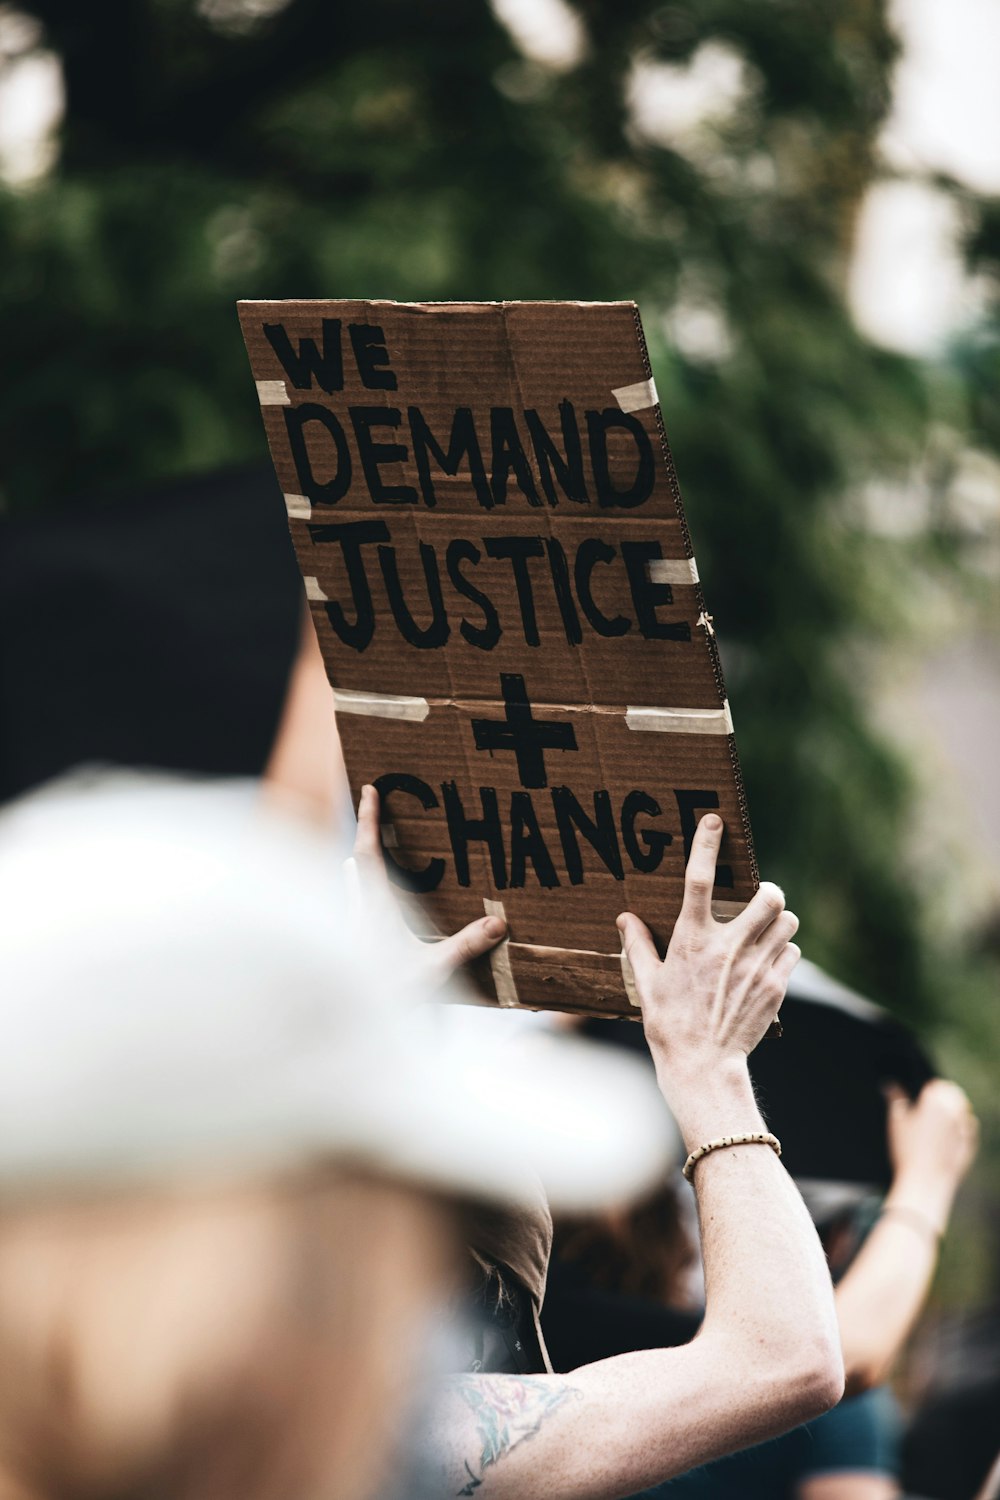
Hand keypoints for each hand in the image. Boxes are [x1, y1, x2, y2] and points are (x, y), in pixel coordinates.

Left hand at [349, 783, 506, 989]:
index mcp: (374, 908)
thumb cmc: (384, 995)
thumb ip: (465, 946)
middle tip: (374, 820)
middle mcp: (357, 914)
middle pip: (356, 866)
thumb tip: (498, 922)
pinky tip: (374, 917)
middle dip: (365, 841)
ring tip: (368, 863)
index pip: (368, 852)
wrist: (344, 1027)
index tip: (370, 789)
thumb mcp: (431, 969)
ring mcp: (350, 933)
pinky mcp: (351, 950)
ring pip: (351, 891)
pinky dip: (363, 901)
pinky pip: (356, 914)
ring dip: (360, 873)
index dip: (369, 819)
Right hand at [617, 814, 799, 1081]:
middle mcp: (728, 948)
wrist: (703, 1066)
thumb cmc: (669, 1023)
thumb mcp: (647, 982)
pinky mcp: (775, 986)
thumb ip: (639, 945)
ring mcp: (756, 967)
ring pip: (787, 921)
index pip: (699, 881)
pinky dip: (784, 951)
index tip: (713, 821)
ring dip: (779, 921)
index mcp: (692, 940)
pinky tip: (767, 963)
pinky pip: (792, 952)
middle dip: (768, 891)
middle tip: (758, 899)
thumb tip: (626, 919)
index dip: (706, 846)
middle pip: (768, 896)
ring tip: (765, 930)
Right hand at [886, 1079, 978, 1209]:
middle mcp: (954, 1108)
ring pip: (960, 1111)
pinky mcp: (971, 1142)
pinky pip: (967, 1129)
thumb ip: (895, 1099)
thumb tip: (890, 1085)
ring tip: (935, 1129)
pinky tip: (945, 1141)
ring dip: (952, 1114)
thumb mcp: (896, 1122)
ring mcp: (965, 1125)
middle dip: (942, 1100)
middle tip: (926, 1115)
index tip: (919, 1100)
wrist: (926, 1181)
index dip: (927, 1090)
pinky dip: (960, 1130)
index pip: (936, 1084)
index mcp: (935, 1098)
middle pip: (951, 1095)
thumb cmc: (908, 1151)